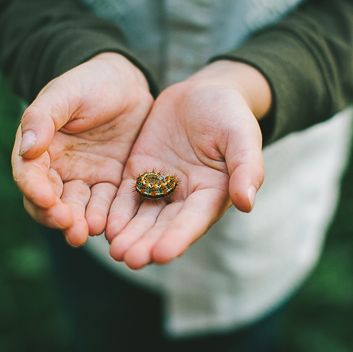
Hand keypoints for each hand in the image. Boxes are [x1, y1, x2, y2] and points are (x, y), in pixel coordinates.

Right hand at [12, 53, 152, 245]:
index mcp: (38, 149)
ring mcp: (85, 179)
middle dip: (58, 216)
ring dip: (80, 223)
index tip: (47, 200)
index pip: (30, 175)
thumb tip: (26, 148)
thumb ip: (42, 118)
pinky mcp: (110, 184)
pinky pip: (106, 206)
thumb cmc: (89, 82)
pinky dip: (106, 218)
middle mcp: (57, 170)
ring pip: (77, 209)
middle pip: (50, 203)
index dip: (36, 190)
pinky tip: (111, 226)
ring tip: (89, 231)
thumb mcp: (64, 93)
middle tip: (70, 227)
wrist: (126, 83)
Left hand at [105, 61, 271, 268]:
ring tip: (116, 252)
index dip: (178, 238)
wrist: (204, 92)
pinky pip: (126, 196)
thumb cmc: (230, 113)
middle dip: (147, 243)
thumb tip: (247, 203)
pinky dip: (117, 212)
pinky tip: (105, 227)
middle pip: (164, 226)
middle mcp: (186, 197)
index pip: (194, 220)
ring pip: (143, 217)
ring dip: (130, 235)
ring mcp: (161, 186)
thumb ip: (246, 168)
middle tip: (130, 260)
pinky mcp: (139, 172)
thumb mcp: (242, 135)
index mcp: (213, 193)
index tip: (162, 255)